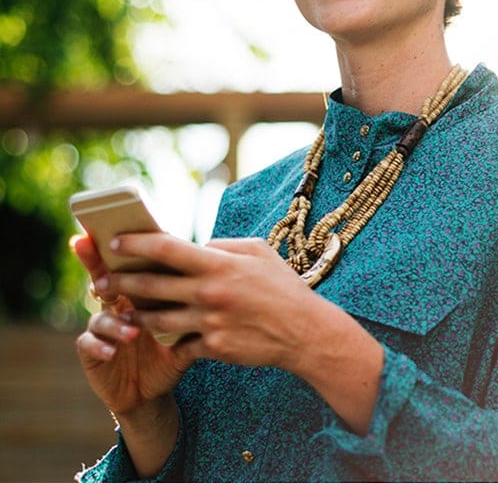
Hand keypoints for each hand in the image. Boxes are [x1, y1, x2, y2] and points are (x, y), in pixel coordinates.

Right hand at [72, 235, 189, 415]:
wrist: (153, 390)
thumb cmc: (173, 349)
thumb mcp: (188, 322)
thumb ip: (197, 298)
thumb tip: (221, 269)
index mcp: (139, 291)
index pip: (130, 263)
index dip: (122, 247)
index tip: (119, 232)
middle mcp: (117, 303)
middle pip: (103, 277)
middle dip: (96, 264)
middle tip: (105, 264)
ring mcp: (102, 327)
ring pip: (100, 314)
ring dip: (114, 321)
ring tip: (133, 331)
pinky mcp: (92, 351)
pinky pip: (88, 344)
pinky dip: (99, 345)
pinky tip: (111, 351)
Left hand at [96, 233, 383, 434]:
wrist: (304, 331)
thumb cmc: (281, 285)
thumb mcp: (258, 251)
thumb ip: (223, 245)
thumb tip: (197, 245)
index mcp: (219, 264)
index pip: (166, 248)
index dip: (136, 243)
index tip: (115, 242)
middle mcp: (209, 292)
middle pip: (151, 285)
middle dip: (120, 282)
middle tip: (101, 281)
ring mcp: (209, 322)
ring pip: (157, 319)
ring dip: (135, 313)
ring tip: (121, 309)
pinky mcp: (213, 348)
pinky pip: (180, 343)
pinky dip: (169, 338)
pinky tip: (159, 335)